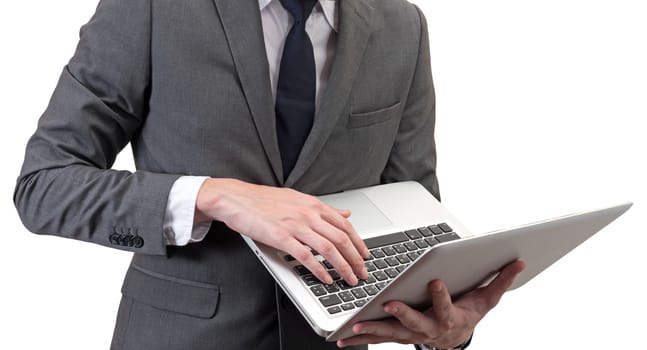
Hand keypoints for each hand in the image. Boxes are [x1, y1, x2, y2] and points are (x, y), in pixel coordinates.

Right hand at [195, 178, 369, 284]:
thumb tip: (345, 214)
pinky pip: (306, 257)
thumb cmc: (263, 201)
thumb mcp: (297, 199)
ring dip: (343, 267)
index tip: (365, 255)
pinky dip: (319, 270)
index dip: (359, 242)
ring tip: (350, 279)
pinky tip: (326, 278)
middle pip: (341, 238)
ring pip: (329, 248)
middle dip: (356, 258)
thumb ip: (322, 209)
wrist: (236, 198)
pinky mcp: (281, 237)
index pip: (345, 225)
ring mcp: (295, 225)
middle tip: (363, 272)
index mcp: (313, 205)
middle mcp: (308, 214)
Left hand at [337, 260, 525, 347]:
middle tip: (387, 305)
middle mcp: (428, 329)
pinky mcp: (398, 336)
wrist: (456, 338)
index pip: (445, 307)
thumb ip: (501, 281)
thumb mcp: (487, 300)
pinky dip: (362, 337)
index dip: (440, 296)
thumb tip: (518, 261)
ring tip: (353, 328)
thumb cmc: (469, 315)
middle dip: (401, 314)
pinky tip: (343, 337)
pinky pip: (379, 337)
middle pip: (413, 323)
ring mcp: (411, 335)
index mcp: (449, 319)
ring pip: (390, 334)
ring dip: (372, 330)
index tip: (435, 280)